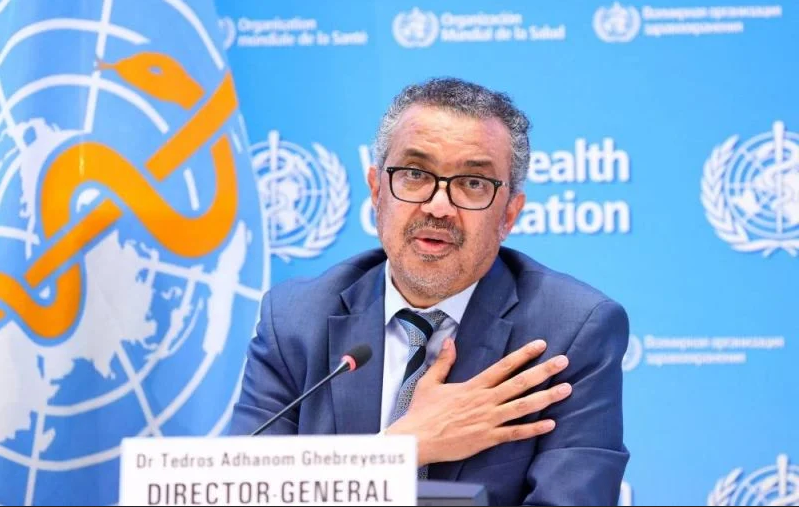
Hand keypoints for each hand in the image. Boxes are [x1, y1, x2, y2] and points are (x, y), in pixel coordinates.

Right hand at [384, 339, 570, 466]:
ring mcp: (488, 420)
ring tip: (566, 389)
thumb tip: (449, 341)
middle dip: (543, 371)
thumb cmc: (422, 413)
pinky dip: (533, 429)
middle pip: (519, 383)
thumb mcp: (430, 382)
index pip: (504, 366)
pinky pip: (514, 433)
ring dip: (546, 398)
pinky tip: (550, 424)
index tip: (541, 344)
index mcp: (473, 386)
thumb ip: (443, 362)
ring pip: (522, 406)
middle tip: (563, 361)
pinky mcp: (487, 438)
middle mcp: (484, 400)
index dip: (524, 354)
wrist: (417, 439)